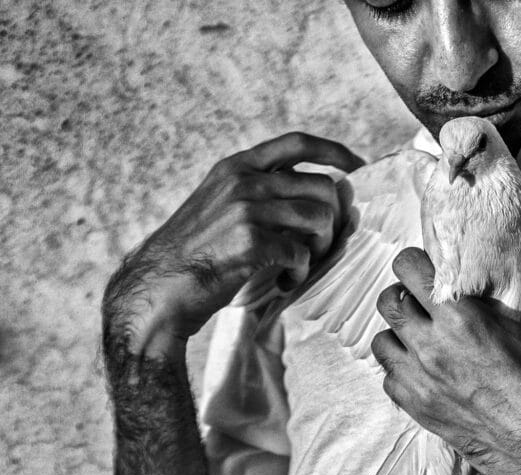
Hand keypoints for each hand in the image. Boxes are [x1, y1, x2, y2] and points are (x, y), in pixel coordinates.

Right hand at [103, 132, 363, 355]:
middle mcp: (243, 180)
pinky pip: (302, 252)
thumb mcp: (223, 204)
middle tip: (319, 246)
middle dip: (333, 219)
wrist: (161, 286)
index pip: (298, 143)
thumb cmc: (198, 252)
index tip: (358, 167)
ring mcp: (246, 208)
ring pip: (320, 218)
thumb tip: (329, 192)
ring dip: (320, 248)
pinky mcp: (250, 241)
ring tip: (299, 265)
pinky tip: (284, 281)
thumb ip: (264, 191)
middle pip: (323, 186)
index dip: (335, 152)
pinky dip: (299, 272)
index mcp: (237, 166)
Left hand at [371, 247, 520, 474]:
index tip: (434, 267)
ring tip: (425, 333)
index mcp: (462, 318)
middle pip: (388, 301)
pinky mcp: (419, 410)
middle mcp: (432, 348)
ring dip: (400, 331)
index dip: (419, 262)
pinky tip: (427, 367)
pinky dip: (402, 367)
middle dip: (405, 293)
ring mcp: (420, 382)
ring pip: (382, 340)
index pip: (408, 268)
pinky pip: (389, 377)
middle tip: (428, 298)